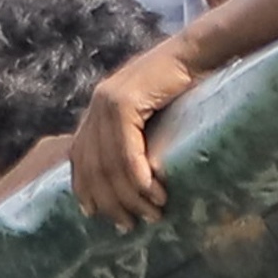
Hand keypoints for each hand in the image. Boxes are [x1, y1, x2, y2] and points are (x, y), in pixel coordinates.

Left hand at [68, 37, 203, 226]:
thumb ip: (132, 138)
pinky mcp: (124, 101)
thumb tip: (132, 179)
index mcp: (96, 109)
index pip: (79, 157)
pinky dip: (138, 176)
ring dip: (130, 195)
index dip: (85, 189)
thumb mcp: (148, 114)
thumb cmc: (182, 85)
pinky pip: (126, 150)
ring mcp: (106, 101)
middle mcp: (95, 105)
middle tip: (129, 225)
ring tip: (151, 215)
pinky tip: (153, 193)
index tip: (94, 215)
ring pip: (110, 162)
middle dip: (110, 201)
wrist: (197, 52)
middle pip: (92, 166)